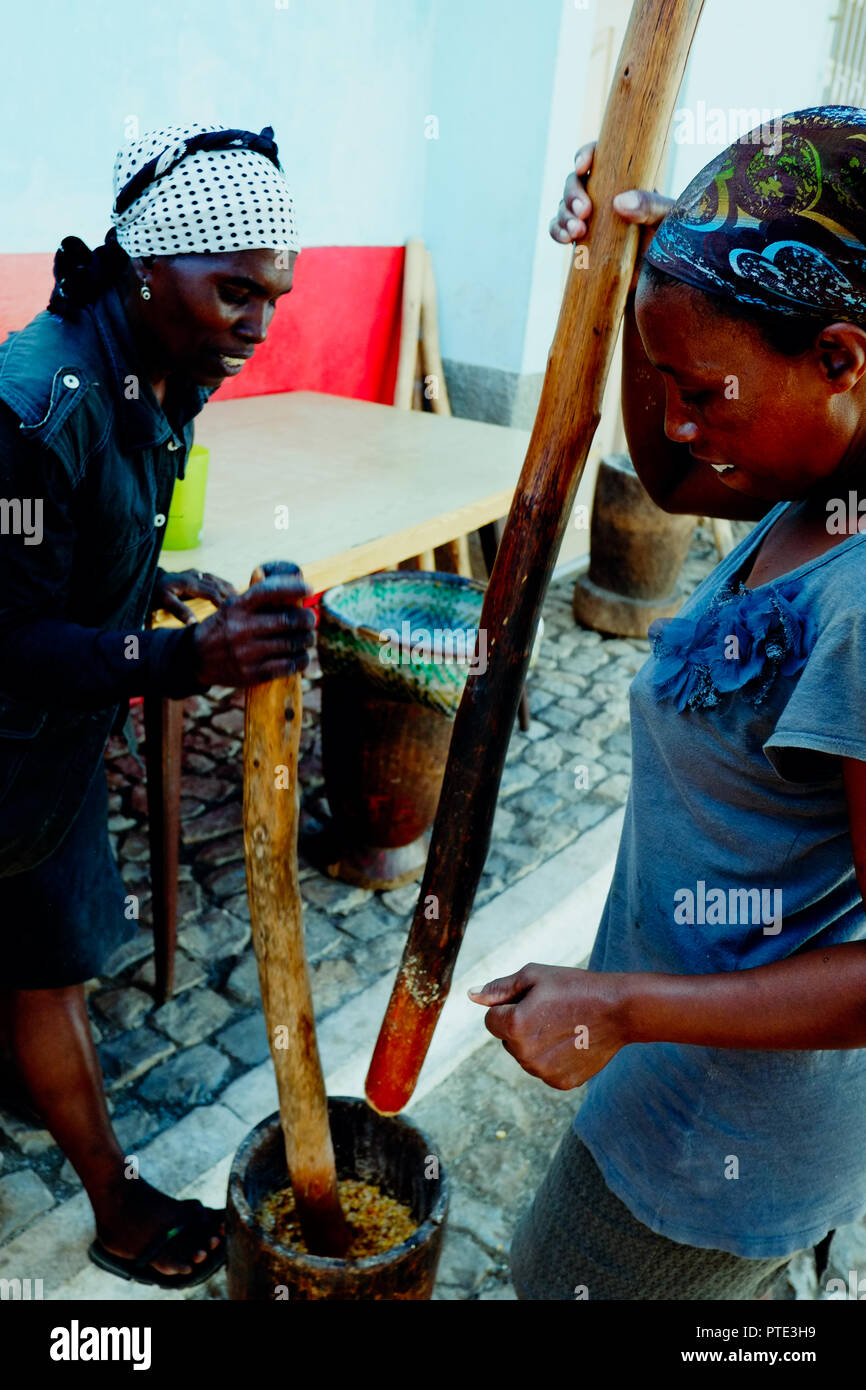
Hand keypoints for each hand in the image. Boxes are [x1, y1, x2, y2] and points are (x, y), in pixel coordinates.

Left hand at [151, 568, 236, 624]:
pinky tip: (228, 586)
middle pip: (216, 584)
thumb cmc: (155, 593)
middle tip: (242, 603)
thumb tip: (194, 623)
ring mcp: (193, 573)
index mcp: (188, 582)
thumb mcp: (164, 602)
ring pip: (215, 579)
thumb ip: (179, 611)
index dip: (222, 602)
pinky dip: (221, 581)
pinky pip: (211, 576)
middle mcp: (193, 575)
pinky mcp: (192, 573)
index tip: (231, 611)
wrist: (146, 581)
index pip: (211, 592)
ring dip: (227, 586)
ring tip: (239, 593)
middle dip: (229, 594)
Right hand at [190, 560, 315, 688]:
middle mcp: (241, 628)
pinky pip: (286, 666)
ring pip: (291, 644)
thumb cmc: (223, 628)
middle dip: (306, 619)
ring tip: (307, 638)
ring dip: (306, 640)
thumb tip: (295, 589)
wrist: (195, 659)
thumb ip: (257, 600)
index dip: (293, 589)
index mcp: (237, 607)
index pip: (269, 592)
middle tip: (311, 619)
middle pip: (287, 620)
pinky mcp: (251, 674)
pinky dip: (300, 661)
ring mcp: (246, 653)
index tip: (310, 589)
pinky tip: (302, 657)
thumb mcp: (232, 607)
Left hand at [468, 962, 631, 1088]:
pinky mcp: (560, 1083)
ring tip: (564, 1025)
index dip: (509, 1006)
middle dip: (520, 1025)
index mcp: (514, 1025)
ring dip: (535, 1042)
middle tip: (552, 1011)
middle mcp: (525, 1054)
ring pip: (524, 1056)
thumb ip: (499, 988)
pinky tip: (572, 1041)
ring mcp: (543, 1072)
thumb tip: (470, 995)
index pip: (491, 1020)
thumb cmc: (574, 986)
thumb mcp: (534, 976)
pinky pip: (543, 1069)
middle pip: (507, 1040)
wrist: (618, 1009)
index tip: (535, 1000)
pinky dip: (553, 1057)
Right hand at [549, 140, 674, 290]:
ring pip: (564, 205)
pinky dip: (557, 231)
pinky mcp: (582, 241)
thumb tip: (619, 202)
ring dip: (564, 215)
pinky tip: (565, 239)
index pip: (601, 156)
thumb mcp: (668, 221)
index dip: (585, 155)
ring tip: (577, 232)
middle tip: (584, 212)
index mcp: (626, 180)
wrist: (659, 279)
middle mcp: (605, 195)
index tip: (581, 167)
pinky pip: (559, 229)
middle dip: (573, 194)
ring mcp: (591, 218)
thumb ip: (650, 207)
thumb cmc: (672, 245)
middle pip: (575, 181)